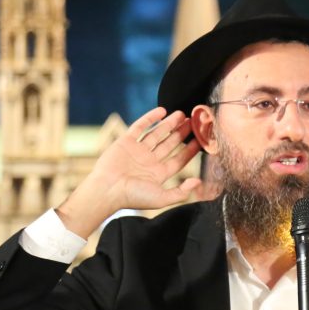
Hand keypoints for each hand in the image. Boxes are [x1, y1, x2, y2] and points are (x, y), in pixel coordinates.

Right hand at [57, 107, 201, 237]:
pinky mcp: (125, 142)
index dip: (190, 149)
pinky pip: (140, 127)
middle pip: (170, 144)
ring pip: (157, 134)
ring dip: (169, 124)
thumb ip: (181, 191)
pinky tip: (162, 111)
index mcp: (159, 174)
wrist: (107, 190)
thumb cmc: (133, 197)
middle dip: (181, 133)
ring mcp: (138, 151)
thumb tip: (198, 181)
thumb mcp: (162, 198)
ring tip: (181, 114)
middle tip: (193, 122)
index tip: (201, 140)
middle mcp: (149, 161)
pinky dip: (150, 118)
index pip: (179, 159)